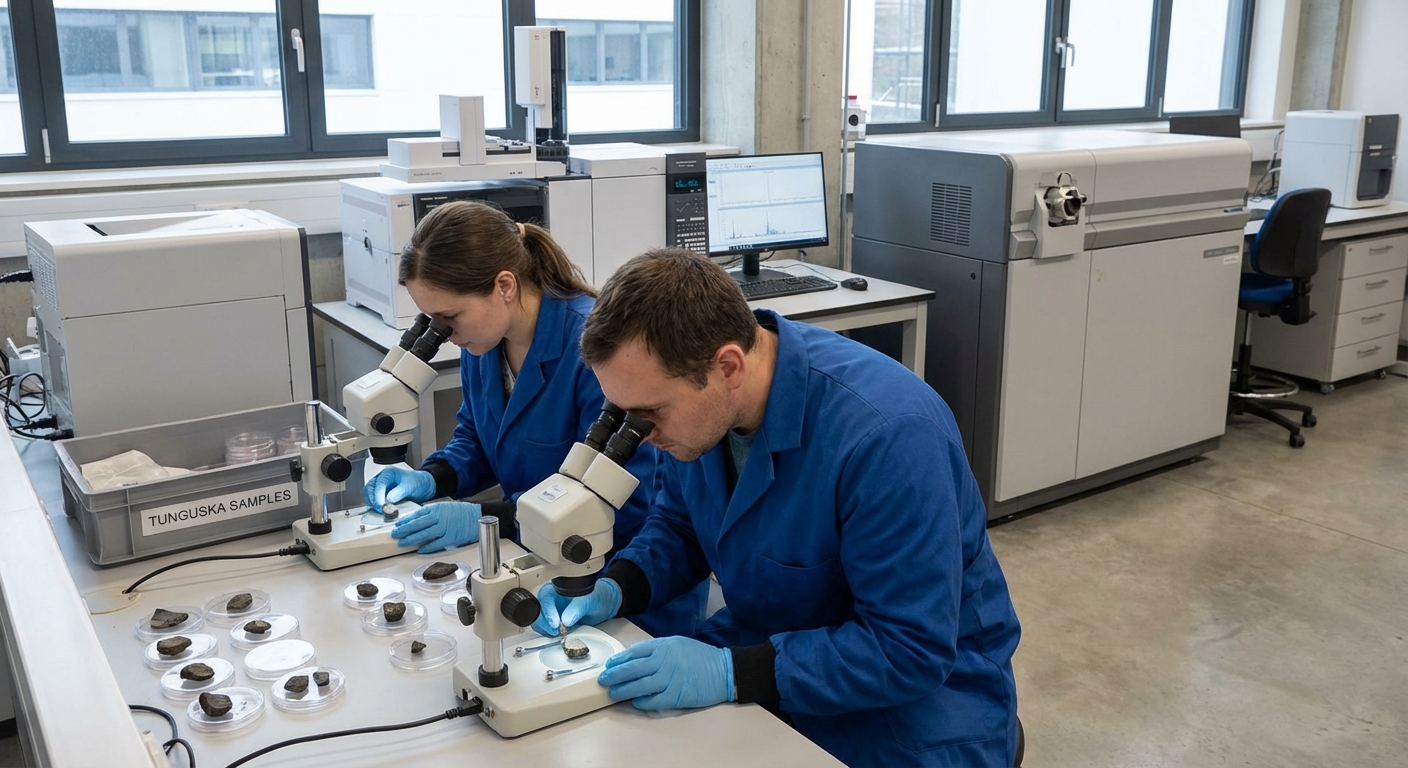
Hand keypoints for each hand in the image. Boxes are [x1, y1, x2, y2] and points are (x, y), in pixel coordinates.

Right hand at [362, 466, 436, 508]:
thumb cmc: (417, 482)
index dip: (377, 496)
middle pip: (369, 489)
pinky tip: (382, 511)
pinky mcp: (381, 495)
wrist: (423, 485)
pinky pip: (373, 501)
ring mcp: (380, 487)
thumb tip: (388, 500)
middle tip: (380, 511)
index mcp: (388, 473)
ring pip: (369, 496)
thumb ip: (399, 492)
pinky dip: (375, 507)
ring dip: (372, 504)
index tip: (381, 506)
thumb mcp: (410, 486)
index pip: (378, 484)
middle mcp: (381, 479)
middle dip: (373, 501)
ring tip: (382, 512)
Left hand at [390, 501, 481, 552]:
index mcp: (436, 508)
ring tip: (402, 543)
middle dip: (404, 530)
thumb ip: (430, 513)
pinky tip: (420, 549)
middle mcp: (440, 517)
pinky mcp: (451, 537)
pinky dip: (427, 547)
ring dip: (412, 539)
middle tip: (394, 534)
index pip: (417, 514)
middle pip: (418, 524)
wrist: (477, 516)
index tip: (397, 525)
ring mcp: (445, 528)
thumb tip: (415, 521)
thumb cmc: (460, 512)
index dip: (405, 521)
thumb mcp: (443, 507)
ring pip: (424, 534)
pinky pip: (436, 544)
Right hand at [532, 578, 621, 636]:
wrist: (603, 605)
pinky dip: (549, 634)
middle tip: (556, 631)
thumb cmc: (596, 597)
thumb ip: (578, 608)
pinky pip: (545, 629)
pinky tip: (559, 635)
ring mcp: (551, 611)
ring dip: (546, 630)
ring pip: (539, 621)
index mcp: (557, 588)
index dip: (548, 612)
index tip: (555, 624)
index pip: (545, 598)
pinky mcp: (553, 622)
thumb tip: (566, 620)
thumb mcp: (589, 600)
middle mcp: (551, 599)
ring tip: (559, 634)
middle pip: (538, 611)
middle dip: (545, 623)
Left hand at [598, 636, 733, 710]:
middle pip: (632, 669)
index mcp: (663, 646)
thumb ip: (657, 649)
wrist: (722, 670)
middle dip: (614, 675)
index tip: (609, 665)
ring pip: (639, 686)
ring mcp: (669, 679)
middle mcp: (664, 661)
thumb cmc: (699, 657)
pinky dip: (642, 702)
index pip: (634, 652)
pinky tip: (635, 702)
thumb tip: (634, 658)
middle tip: (603, 680)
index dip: (619, 660)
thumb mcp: (677, 644)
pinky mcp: (676, 695)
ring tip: (613, 693)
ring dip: (623, 690)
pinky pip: (653, 700)